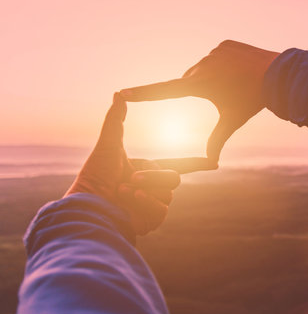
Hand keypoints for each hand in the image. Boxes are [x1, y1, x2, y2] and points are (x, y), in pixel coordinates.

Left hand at [66, 93, 211, 235]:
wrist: (87, 208)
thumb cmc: (94, 176)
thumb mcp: (108, 145)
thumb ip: (115, 120)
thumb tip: (118, 93)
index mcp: (147, 169)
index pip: (178, 164)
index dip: (197, 163)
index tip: (214, 162)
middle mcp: (152, 187)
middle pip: (173, 178)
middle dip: (153, 176)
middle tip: (131, 178)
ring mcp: (152, 205)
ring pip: (168, 194)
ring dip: (145, 190)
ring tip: (122, 191)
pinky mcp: (150, 221)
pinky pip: (161, 210)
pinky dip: (145, 205)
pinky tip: (128, 204)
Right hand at [119, 40, 278, 164]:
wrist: (279, 75)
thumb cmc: (252, 101)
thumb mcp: (232, 121)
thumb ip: (217, 139)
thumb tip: (211, 164)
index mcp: (199, 85)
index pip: (165, 92)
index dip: (143, 94)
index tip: (123, 92)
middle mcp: (202, 66)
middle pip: (189, 81)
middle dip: (198, 89)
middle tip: (221, 94)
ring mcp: (213, 52)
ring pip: (203, 69)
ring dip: (211, 77)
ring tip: (234, 83)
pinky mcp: (224, 44)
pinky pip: (216, 57)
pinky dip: (222, 65)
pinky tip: (240, 70)